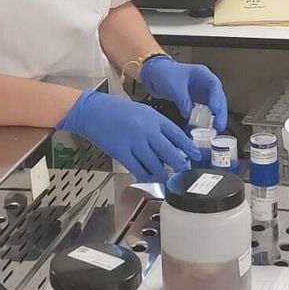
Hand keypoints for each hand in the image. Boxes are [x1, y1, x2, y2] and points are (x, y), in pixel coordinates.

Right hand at [57, 90, 193, 182]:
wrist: (92, 111)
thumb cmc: (116, 110)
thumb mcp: (142, 112)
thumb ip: (156, 126)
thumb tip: (170, 144)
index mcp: (153, 118)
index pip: (177, 134)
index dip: (188, 147)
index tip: (196, 156)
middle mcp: (146, 130)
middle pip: (169, 151)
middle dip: (179, 164)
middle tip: (184, 171)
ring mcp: (134, 142)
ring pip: (154, 164)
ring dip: (162, 174)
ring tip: (166, 179)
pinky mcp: (121, 152)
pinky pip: (138, 169)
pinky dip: (145, 176)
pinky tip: (148, 178)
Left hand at [138, 57, 227, 130]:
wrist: (156, 75)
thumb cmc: (165, 74)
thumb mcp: (173, 86)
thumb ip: (183, 100)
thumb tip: (190, 116)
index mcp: (202, 74)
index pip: (214, 85)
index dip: (216, 98)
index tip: (215, 110)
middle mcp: (206, 84)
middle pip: (218, 98)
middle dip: (220, 113)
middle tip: (219, 126)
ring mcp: (203, 93)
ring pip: (214, 107)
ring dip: (214, 119)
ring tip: (214, 131)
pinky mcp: (198, 102)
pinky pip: (204, 112)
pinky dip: (203, 121)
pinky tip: (202, 130)